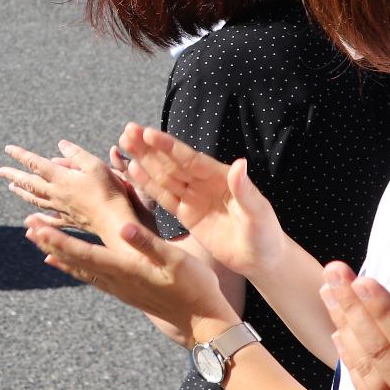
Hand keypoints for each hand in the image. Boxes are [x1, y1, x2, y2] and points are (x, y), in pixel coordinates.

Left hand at [0, 141, 145, 235]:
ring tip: (12, 187)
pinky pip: (49, 218)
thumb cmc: (108, 190)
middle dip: (14, 175)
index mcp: (61, 178)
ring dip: (22, 192)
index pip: (35, 164)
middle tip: (1, 171)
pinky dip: (39, 216)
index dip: (21, 155)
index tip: (8, 149)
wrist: (114, 221)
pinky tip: (31, 218)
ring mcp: (61, 208)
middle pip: (30, 183)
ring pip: (36, 200)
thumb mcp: (95, 165)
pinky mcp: (69, 221)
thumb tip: (60, 145)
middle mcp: (56, 194)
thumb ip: (76, 154)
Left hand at [24, 214, 237, 346]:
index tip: (36, 229)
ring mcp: (119, 288)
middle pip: (75, 261)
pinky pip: (92, 277)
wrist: (202, 321)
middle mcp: (116, 280)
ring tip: (40, 242)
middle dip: (50, 243)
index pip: (84, 253)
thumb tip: (122, 228)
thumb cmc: (193, 287)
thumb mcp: (175, 259)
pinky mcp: (125, 292)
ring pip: (81, 269)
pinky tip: (67, 264)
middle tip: (28, 227)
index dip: (59, 240)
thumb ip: (148, 243)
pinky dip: (75, 267)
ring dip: (59, 253)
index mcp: (125, 268)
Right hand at [115, 122, 288, 279]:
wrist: (261, 259)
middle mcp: (203, 184)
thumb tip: (239, 164)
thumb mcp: (258, 212)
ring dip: (144, 160)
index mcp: (220, 177)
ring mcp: (193, 198)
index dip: (168, 146)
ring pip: (164, 176)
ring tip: (123, 144)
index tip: (148, 133)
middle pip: (171, 162)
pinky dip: (148, 184)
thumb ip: (244, 190)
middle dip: (149, 147)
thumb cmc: (266, 234)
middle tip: (127, 130)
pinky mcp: (187, 215)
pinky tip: (133, 170)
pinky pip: (164, 198)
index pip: (190, 158)